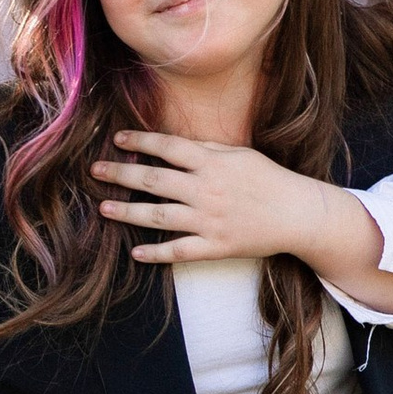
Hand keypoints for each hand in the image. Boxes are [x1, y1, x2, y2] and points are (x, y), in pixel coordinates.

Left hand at [91, 132, 342, 266]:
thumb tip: (172, 145)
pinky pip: (180, 251)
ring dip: (128, 212)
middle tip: (94, 171)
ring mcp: (209, 221)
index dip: (140, 142)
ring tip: (104, 208)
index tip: (117, 140)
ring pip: (159, 217)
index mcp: (213, 164)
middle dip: (121, 174)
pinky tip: (135, 252)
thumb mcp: (239, 155)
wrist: (298, 214)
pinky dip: (156, 253)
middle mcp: (207, 191)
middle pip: (154, 180)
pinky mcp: (216, 247)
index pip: (168, 148)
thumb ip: (206, 150)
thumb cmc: (268, 179)